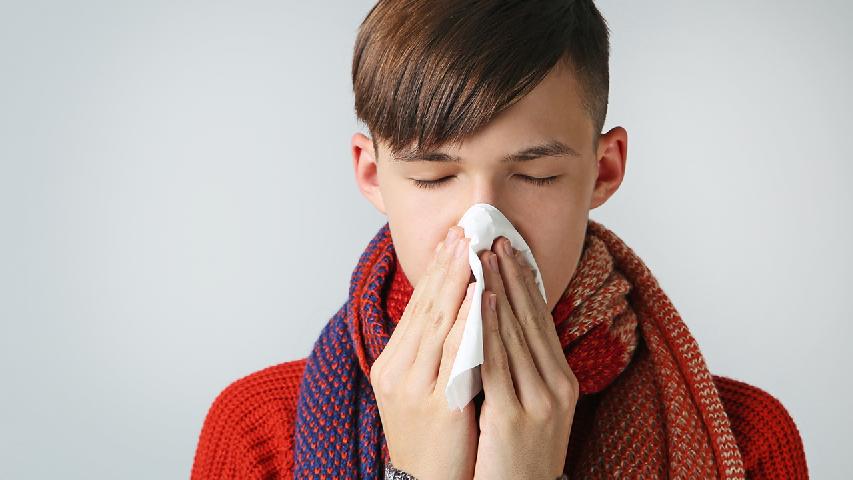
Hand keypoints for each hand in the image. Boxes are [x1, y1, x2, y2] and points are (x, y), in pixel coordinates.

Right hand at [371, 225, 477, 479]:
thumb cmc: (432, 439)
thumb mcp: (421, 390)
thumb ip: (431, 352)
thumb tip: (454, 312)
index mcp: (393, 364)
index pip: (417, 306)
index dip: (436, 270)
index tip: (453, 239)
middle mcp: (397, 370)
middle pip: (425, 306)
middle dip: (446, 265)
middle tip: (463, 229)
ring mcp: (414, 387)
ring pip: (437, 322)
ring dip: (456, 281)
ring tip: (472, 249)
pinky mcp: (437, 405)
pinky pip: (454, 354)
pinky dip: (468, 320)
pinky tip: (481, 296)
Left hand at [472, 236, 578, 479]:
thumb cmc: (517, 457)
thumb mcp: (530, 408)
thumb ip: (523, 371)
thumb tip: (503, 330)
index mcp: (560, 382)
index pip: (541, 321)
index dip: (525, 282)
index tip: (510, 249)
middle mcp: (556, 386)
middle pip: (531, 318)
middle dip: (512, 274)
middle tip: (496, 236)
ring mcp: (538, 400)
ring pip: (515, 332)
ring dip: (500, 288)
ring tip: (486, 254)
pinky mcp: (513, 416)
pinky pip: (497, 361)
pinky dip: (489, 325)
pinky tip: (481, 298)